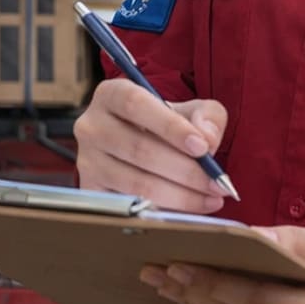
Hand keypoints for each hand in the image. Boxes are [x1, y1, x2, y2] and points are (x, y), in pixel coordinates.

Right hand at [74, 78, 228, 211]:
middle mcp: (91, 125)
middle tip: (217, 183)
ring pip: (136, 182)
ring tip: (211, 198)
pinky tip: (190, 207)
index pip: (135, 104)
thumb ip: (207, 116)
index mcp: (111, 94)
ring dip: (181, 195)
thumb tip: (207, 138)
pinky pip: (129, 204)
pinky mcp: (91, 190)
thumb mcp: (190, 110)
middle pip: (139, 149)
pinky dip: (165, 209)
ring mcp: (87, 160)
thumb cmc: (165, 126)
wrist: (140, 146)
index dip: (170, 126)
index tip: (203, 147)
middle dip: (186, 170)